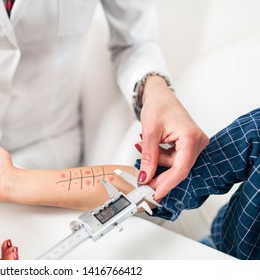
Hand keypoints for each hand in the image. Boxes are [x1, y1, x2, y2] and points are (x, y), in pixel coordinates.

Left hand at [137, 76, 208, 199]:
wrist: (160, 96)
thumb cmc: (158, 106)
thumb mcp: (149, 133)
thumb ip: (148, 158)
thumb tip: (145, 177)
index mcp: (191, 137)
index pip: (180, 169)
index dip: (166, 184)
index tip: (154, 194)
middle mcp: (197, 142)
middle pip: (178, 169)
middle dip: (158, 172)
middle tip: (141, 178)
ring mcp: (194, 144)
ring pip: (174, 164)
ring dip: (157, 160)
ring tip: (142, 145)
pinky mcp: (188, 145)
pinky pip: (174, 158)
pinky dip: (160, 156)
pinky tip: (151, 146)